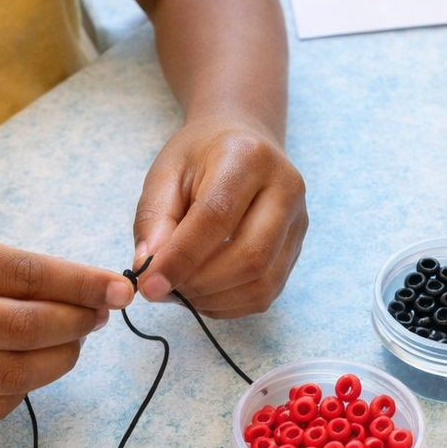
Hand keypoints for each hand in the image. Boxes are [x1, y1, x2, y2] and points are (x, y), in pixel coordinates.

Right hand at [0, 229, 134, 421]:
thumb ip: (11, 270)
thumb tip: (88, 294)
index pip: (27, 275)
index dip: (82, 285)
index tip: (119, 290)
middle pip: (26, 328)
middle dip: (78, 323)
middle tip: (99, 316)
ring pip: (16, 374)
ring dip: (61, 358)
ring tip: (72, 340)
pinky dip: (26, 386)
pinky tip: (30, 365)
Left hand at [130, 117, 306, 317]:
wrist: (243, 143)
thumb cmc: (200, 157)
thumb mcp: (165, 173)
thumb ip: (153, 219)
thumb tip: (148, 269)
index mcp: (247, 157)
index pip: (217, 217)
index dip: (181, 257)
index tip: (149, 284)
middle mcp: (285, 188)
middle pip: (251, 256)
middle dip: (200, 284)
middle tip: (162, 289)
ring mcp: (298, 221)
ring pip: (262, 282)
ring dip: (214, 299)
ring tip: (180, 290)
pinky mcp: (297, 248)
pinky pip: (266, 293)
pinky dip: (228, 304)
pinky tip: (203, 292)